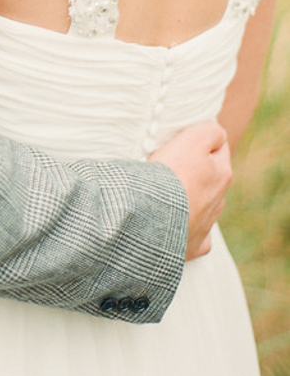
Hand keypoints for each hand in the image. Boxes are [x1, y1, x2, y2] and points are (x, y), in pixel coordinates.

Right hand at [149, 120, 231, 259]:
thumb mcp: (193, 139)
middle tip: (167, 162)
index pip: (219, 145)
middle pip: (209, 176)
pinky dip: (184, 226)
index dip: (199, 138)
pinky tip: (172, 221)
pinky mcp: (191, 245)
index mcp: (222, 174)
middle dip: (194, 168)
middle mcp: (219, 201)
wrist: (152, 219)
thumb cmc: (171, 175)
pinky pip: (192, 233)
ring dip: (189, 196)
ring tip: (163, 190)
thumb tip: (216, 131)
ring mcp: (206, 225)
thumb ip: (210, 130)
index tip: (179, 139)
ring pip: (202, 204)